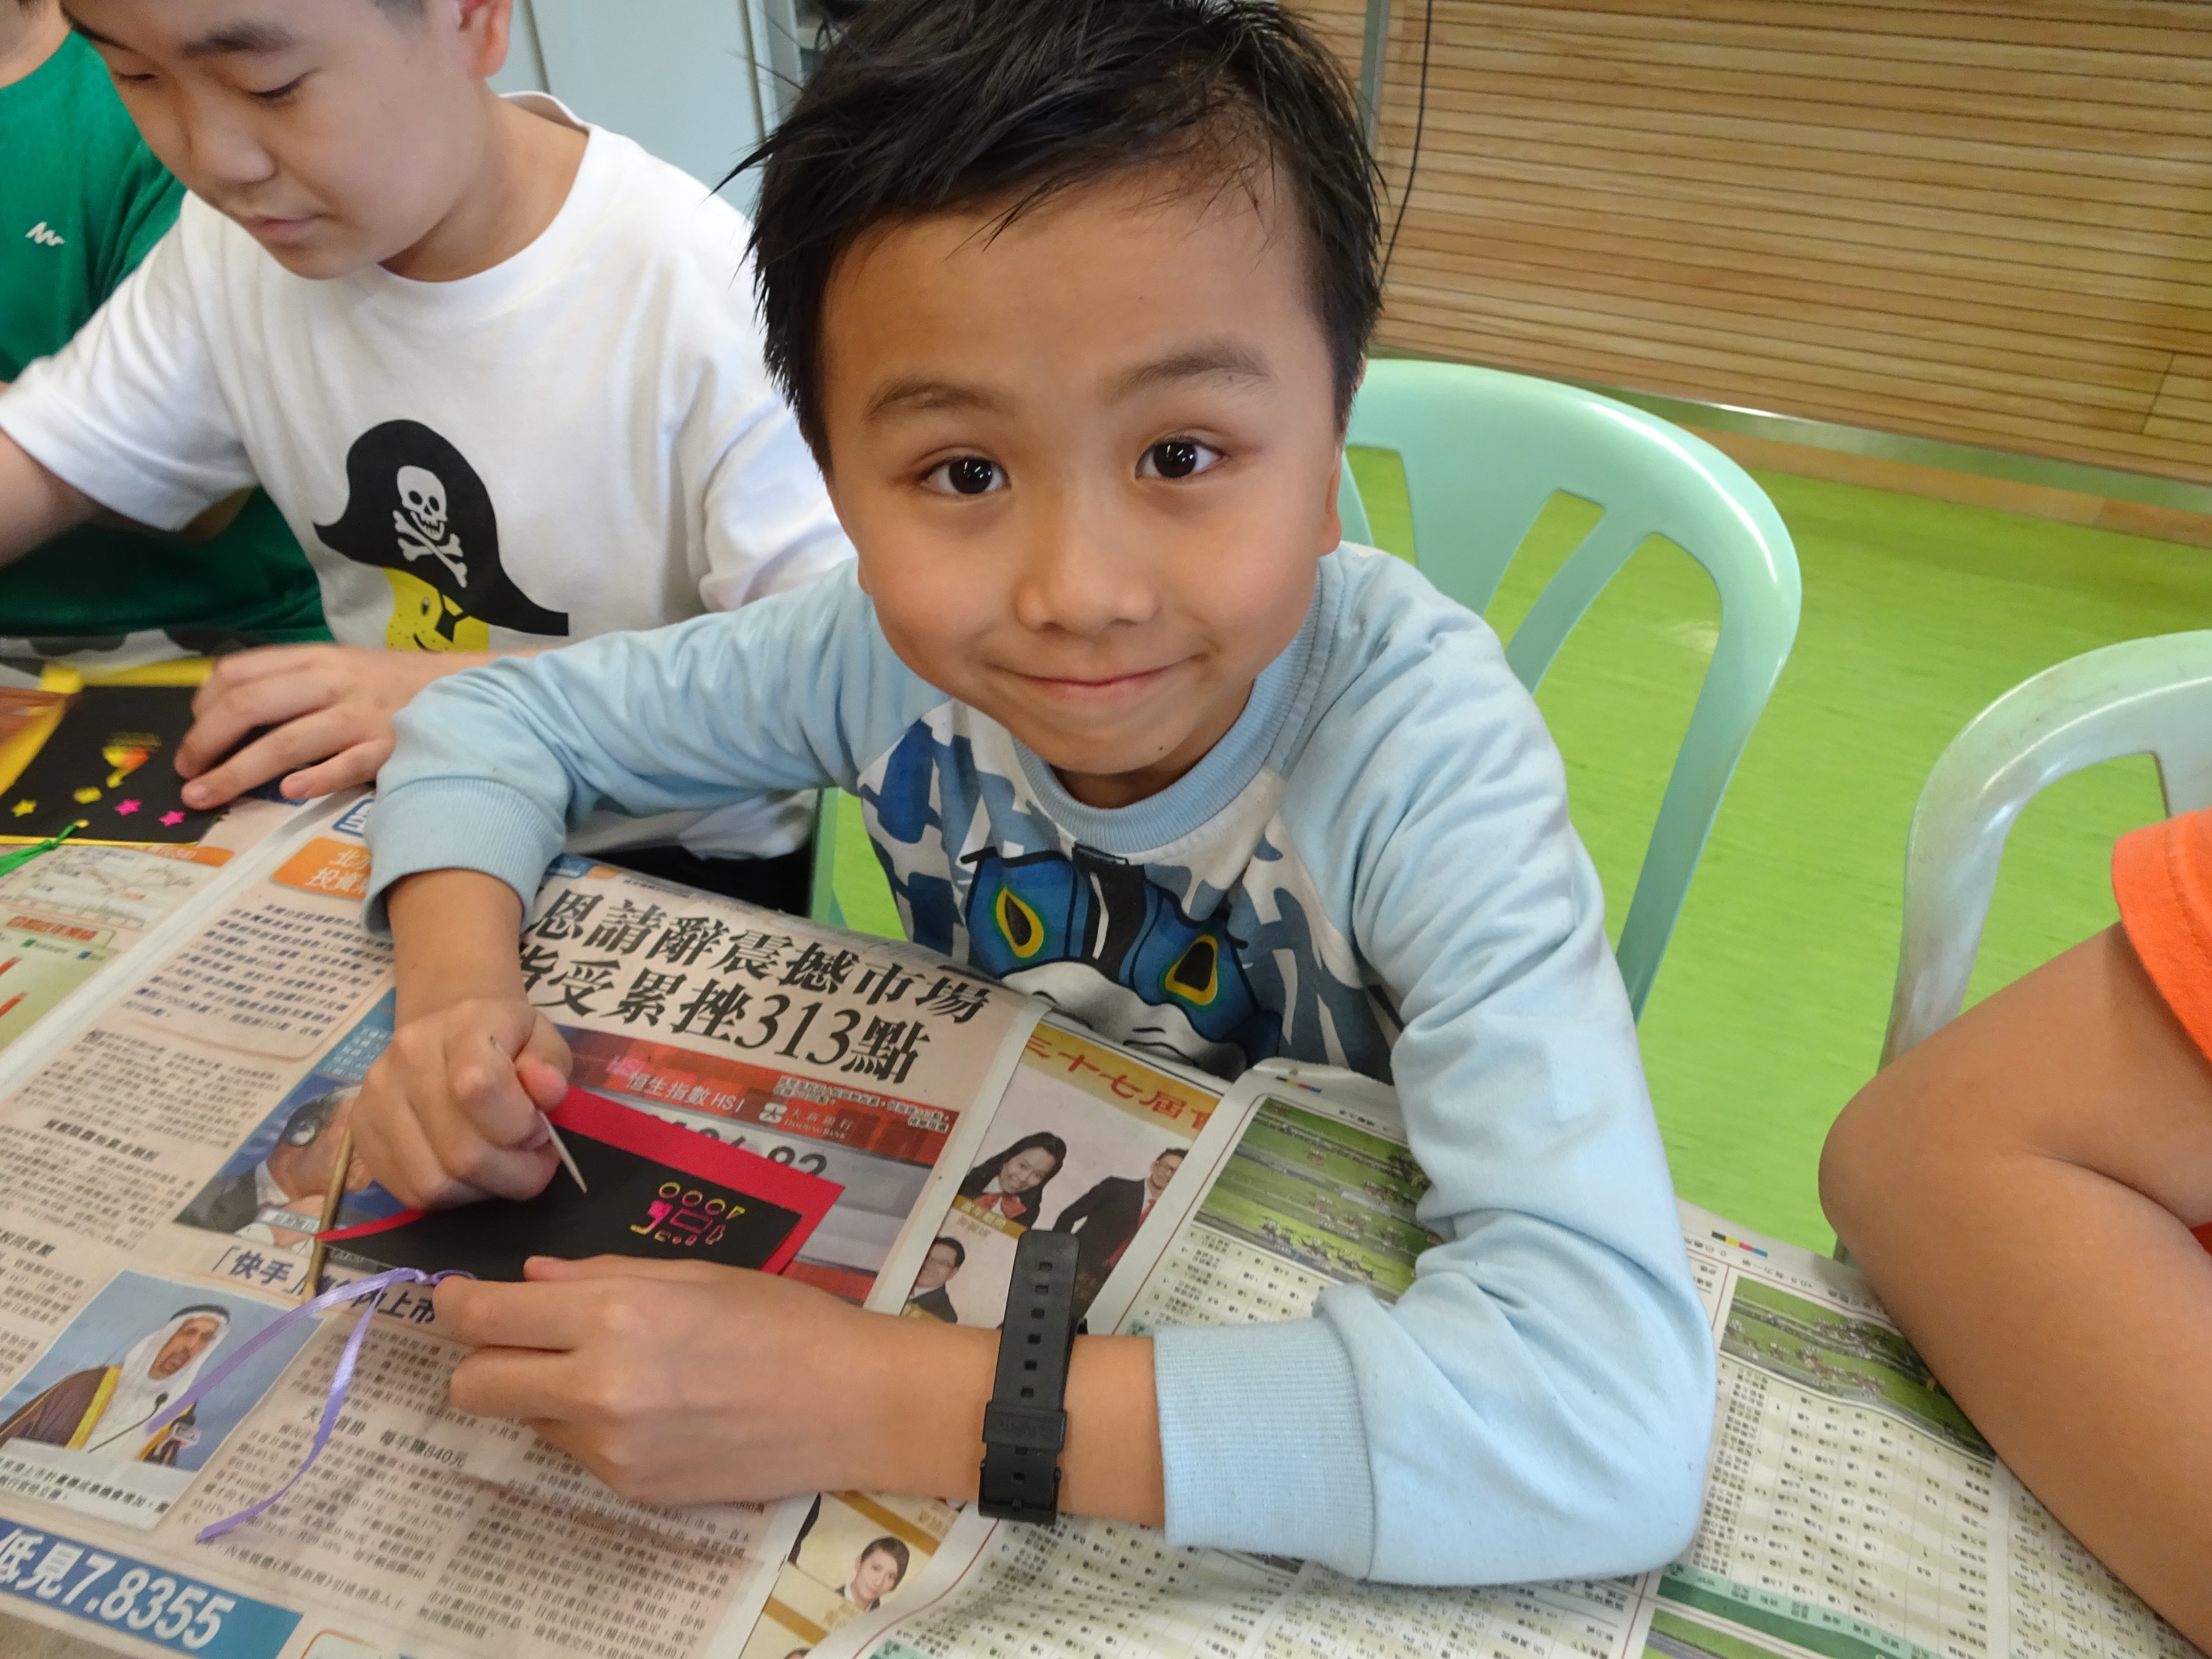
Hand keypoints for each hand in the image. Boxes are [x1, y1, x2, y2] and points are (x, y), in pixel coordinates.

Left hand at [176, 645, 494, 809]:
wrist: (466, 688)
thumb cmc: (390, 684)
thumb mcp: (336, 668)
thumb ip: (287, 683)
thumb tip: (221, 712)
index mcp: (312, 658)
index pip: (237, 674)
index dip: (202, 709)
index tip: (192, 742)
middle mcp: (330, 683)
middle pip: (251, 707)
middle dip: (206, 743)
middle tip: (186, 776)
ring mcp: (360, 716)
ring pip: (287, 741)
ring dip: (239, 772)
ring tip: (205, 796)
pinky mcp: (391, 746)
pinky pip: (349, 763)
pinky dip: (318, 778)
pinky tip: (291, 793)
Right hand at [352, 995, 572, 1208]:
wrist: (447, 1031)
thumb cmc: (505, 1041)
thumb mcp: (542, 1040)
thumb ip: (550, 1065)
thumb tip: (547, 1091)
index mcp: (462, 1023)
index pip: (481, 1087)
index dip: (519, 1127)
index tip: (540, 1132)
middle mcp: (408, 1056)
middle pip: (461, 1150)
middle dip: (513, 1172)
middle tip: (532, 1159)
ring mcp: (376, 1096)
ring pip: (434, 1182)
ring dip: (482, 1188)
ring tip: (501, 1165)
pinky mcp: (361, 1131)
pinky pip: (410, 1192)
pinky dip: (451, 1196)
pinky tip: (470, 1174)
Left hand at [438, 1256, 997, 1505]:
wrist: (851, 1405)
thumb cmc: (782, 1320)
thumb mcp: (695, 1274)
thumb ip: (601, 1276)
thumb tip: (531, 1281)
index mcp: (614, 1318)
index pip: (483, 1319)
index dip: (454, 1305)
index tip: (457, 1298)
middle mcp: (598, 1389)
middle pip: (474, 1387)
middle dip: (483, 1360)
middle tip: (522, 1340)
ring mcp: (611, 1450)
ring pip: (526, 1422)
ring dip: (545, 1394)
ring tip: (617, 1372)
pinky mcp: (631, 1490)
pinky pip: (577, 1453)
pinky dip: (592, 1428)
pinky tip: (655, 1409)